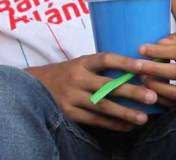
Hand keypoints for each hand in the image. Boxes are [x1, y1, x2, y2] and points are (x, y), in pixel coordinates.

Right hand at [30, 53, 156, 130]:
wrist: (34, 85)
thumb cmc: (64, 75)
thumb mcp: (78, 65)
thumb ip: (99, 69)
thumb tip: (133, 75)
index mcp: (80, 63)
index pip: (104, 59)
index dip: (124, 62)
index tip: (143, 67)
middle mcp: (75, 78)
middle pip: (106, 86)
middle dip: (131, 91)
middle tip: (151, 96)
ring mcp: (71, 96)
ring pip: (102, 105)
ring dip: (124, 112)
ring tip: (143, 118)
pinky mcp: (69, 112)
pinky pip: (94, 120)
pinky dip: (112, 124)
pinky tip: (127, 126)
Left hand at [138, 33, 175, 108]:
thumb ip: (174, 41)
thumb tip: (161, 42)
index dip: (159, 51)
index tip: (140, 49)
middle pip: (175, 72)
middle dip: (155, 69)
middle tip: (137, 65)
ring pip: (175, 92)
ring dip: (157, 86)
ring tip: (142, 78)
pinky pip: (172, 103)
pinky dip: (161, 98)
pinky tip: (149, 90)